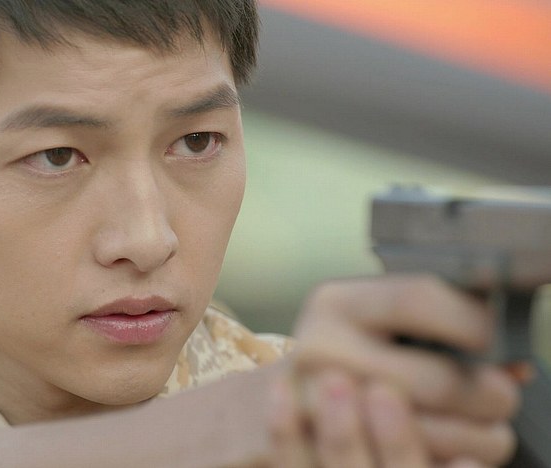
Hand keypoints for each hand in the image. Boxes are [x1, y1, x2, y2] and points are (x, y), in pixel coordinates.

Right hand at [290, 275, 519, 465]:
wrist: (285, 393)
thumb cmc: (345, 350)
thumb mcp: (373, 317)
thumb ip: (434, 323)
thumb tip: (514, 363)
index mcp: (334, 304)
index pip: (420, 299)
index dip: (476, 322)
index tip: (497, 340)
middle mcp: (319, 350)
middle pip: (436, 380)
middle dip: (491, 394)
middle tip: (503, 395)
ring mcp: (316, 408)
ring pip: (434, 435)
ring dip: (481, 437)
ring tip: (487, 429)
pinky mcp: (325, 452)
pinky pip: (413, 465)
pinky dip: (450, 463)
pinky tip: (457, 453)